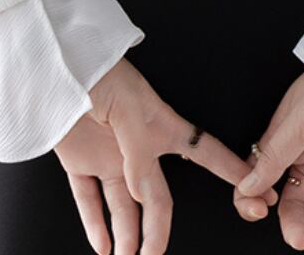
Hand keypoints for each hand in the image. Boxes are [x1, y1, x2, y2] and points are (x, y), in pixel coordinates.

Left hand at [54, 56, 277, 254]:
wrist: (55, 67)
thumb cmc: (99, 72)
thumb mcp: (127, 107)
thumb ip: (137, 152)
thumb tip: (143, 193)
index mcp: (160, 126)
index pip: (203, 152)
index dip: (228, 170)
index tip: (248, 186)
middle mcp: (139, 147)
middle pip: (155, 197)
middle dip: (159, 230)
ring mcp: (110, 155)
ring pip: (122, 206)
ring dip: (125, 236)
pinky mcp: (79, 160)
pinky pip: (87, 199)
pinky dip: (93, 224)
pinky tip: (101, 246)